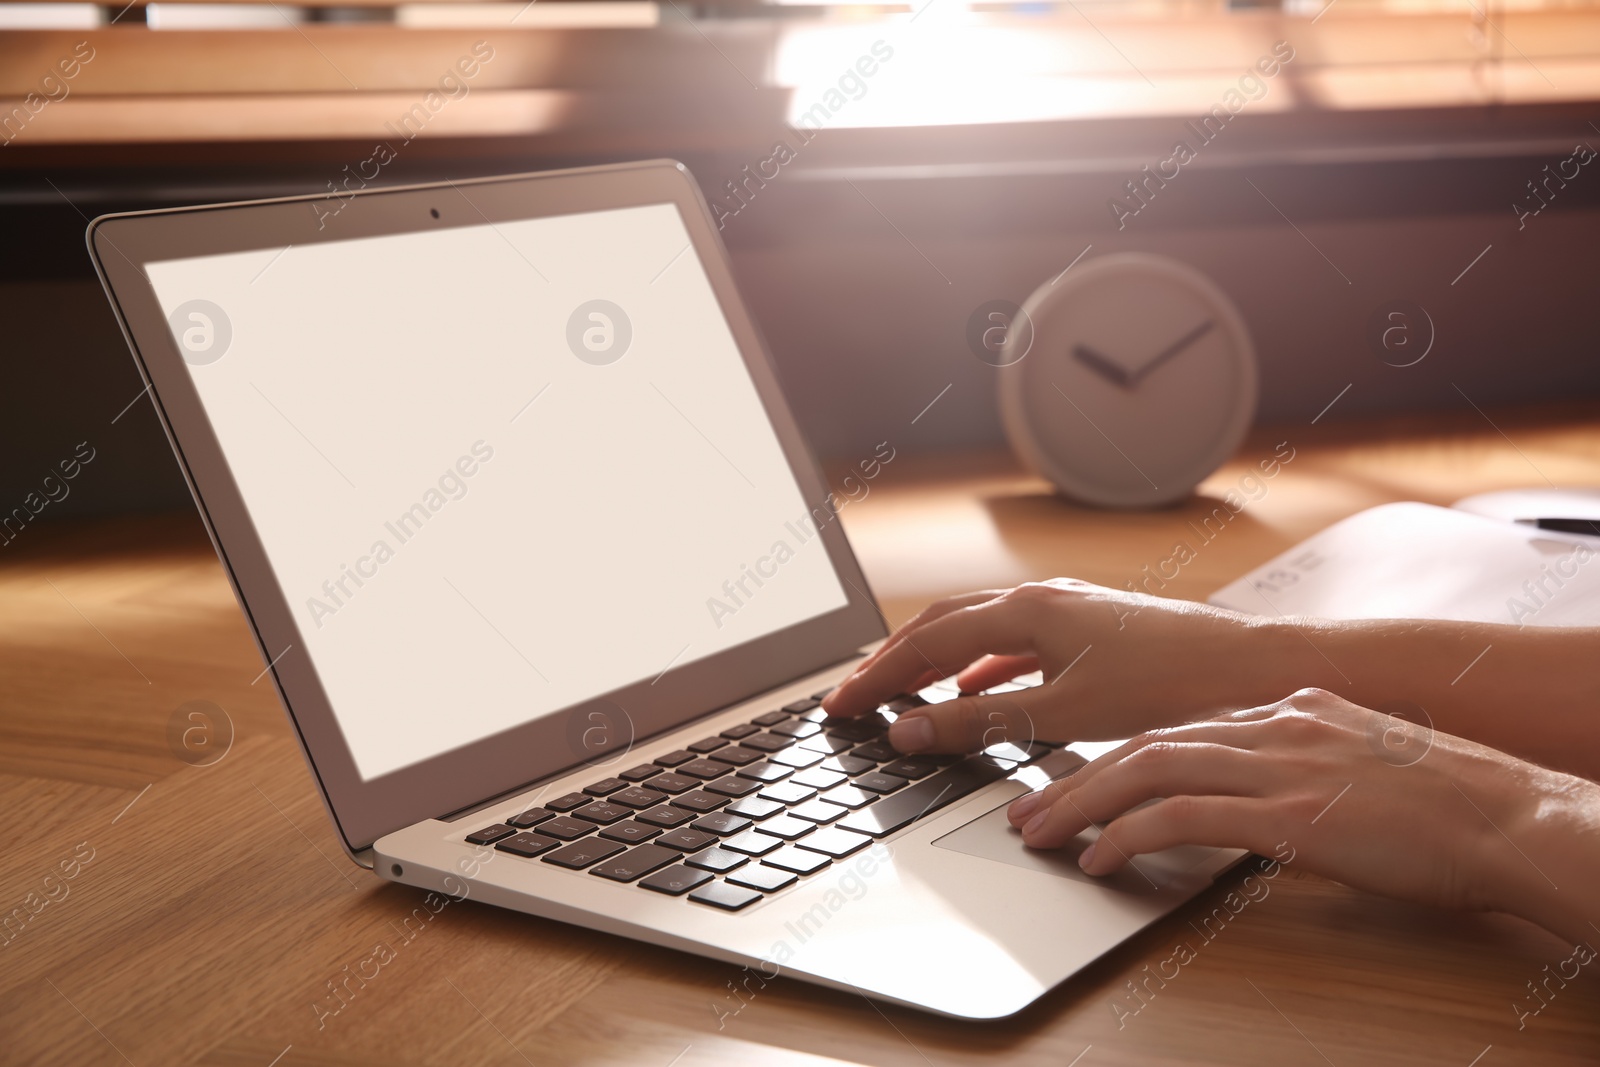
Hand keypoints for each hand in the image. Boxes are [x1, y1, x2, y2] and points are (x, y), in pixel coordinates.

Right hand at [822, 579, 1314, 753]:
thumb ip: (982, 722)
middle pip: (940, 623)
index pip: (925, 642)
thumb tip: (910, 729)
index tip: (837, 704)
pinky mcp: (1088, 627)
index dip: (875, 675)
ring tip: (899, 690)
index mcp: (1027, 609)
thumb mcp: (1065, 712)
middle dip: (892, 659)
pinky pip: (1011, 641)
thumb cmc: (1170, 684)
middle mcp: (1040, 598)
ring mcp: (1065, 609)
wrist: (1252, 669)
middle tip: (853, 694)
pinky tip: (976, 690)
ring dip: (932, 658)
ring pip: (975, 629)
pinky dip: (978, 665)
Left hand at [1007, 688, 1599, 939]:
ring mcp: (1279, 764)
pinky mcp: (1289, 812)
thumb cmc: (1444, 803)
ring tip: (1040, 835)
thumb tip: (1250, 798)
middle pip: (1145, 743)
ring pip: (1148, 770)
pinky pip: (1182, 818)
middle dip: (1075, 779)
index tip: (1070, 782)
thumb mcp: (1355, 766)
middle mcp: (1272, 725)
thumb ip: (1296, 767)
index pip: (1175, 729)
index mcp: (1286, 710)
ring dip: (1082, 804)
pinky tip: (1098, 860)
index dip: (1113, 759)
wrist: (1508, 816)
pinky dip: (1128, 835)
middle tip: (1027, 811)